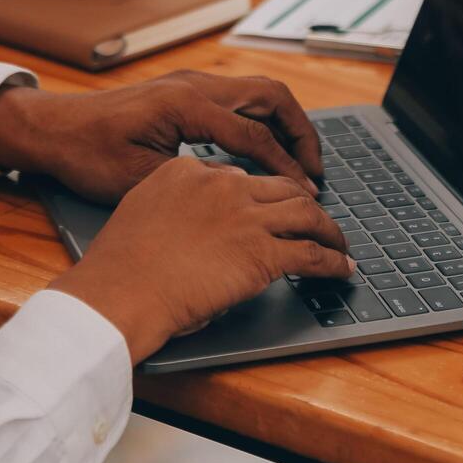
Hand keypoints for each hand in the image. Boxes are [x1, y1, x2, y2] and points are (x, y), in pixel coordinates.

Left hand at [0, 70, 323, 203]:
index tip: (307, 193)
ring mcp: (191, 84)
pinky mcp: (186, 92)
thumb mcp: (141, 179)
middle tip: (316, 171)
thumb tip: (242, 193)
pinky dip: (263, 121)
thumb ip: (195, 182)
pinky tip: (266, 151)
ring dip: (286, 124)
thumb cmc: (87, 155)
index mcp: (187, 106)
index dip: (286, 167)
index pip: (255, 135)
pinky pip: (240, 98)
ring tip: (300, 162)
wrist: (52, 129)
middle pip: (272, 96)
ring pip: (259, 93)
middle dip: (301, 132)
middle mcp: (195, 86)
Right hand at [49, 159, 351, 359]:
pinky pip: (312, 253)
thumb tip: (197, 227)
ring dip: (329, 229)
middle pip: (281, 187)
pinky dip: (333, 261)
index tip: (268, 209)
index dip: (260, 195)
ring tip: (339, 243)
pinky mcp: (263, 253)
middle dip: (304, 203)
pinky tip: (341, 269)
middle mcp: (223, 185)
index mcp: (188, 171)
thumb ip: (173, 209)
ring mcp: (247, 217)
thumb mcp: (142, 213)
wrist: (120, 290)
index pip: (239, 176)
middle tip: (315, 220)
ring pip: (307, 212)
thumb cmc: (120, 266)